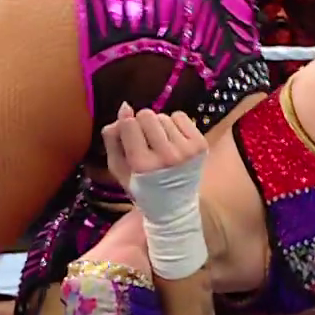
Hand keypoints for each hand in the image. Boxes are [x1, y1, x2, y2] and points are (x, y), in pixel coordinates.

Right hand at [103, 105, 210, 277]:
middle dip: (142, 124)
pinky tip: (173, 141)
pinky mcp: (201, 145)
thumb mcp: (118, 168)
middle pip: (147, 115)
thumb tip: (125, 106)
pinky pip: (181, 117)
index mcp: (143, 165)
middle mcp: (166, 157)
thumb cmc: (141, 187)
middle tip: (145, 141)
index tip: (129, 137)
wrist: (174, 207)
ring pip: (164, 116)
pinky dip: (174, 124)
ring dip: (159, 127)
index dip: (126, 126)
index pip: (129, 123)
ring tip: (160, 145)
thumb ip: (113, 138)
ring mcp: (186, 150)